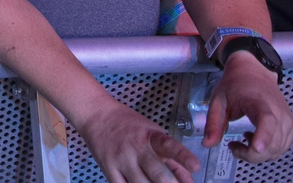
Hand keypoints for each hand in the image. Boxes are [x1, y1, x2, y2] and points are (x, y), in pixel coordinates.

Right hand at [75, 100, 198, 182]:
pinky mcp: (108, 169)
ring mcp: (122, 160)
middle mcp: (137, 148)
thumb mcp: (153, 134)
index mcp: (152, 137)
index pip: (170, 146)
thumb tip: (189, 180)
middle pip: (158, 174)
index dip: (183, 157)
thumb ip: (172, 158)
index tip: (196, 167)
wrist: (96, 115)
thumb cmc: (129, 125)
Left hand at [204, 54, 292, 163]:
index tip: (255, 148)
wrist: (253, 71)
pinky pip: (282, 147)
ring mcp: (288, 120)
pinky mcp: (291, 126)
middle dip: (251, 154)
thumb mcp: (218, 101)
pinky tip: (255, 139)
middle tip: (233, 146)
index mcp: (259, 101)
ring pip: (278, 150)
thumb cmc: (234, 85)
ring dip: (259, 154)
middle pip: (272, 144)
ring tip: (243, 140)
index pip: (267, 121)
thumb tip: (207, 145)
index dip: (264, 137)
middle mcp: (279, 112)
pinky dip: (269, 150)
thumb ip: (213, 123)